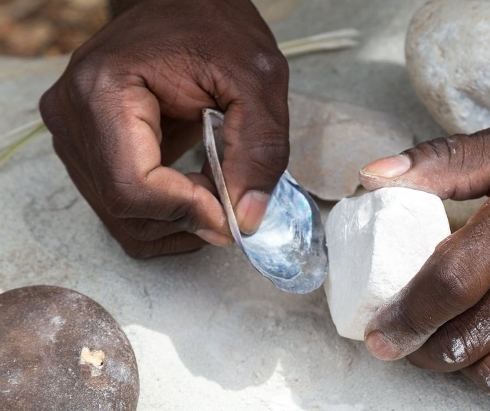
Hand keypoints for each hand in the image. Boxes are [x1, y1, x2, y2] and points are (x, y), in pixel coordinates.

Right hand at [39, 0, 288, 257]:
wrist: (182, 2)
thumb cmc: (215, 27)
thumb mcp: (258, 79)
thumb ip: (260, 150)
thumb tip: (245, 218)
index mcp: (104, 91)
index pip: (132, 187)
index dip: (188, 211)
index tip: (232, 214)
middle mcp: (72, 116)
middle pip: (123, 208)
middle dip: (186, 219)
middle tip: (233, 205)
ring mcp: (74, 133)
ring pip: (120, 216)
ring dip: (177, 221)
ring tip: (218, 193)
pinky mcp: (88, 146)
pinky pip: (120, 204)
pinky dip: (163, 214)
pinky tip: (197, 196)